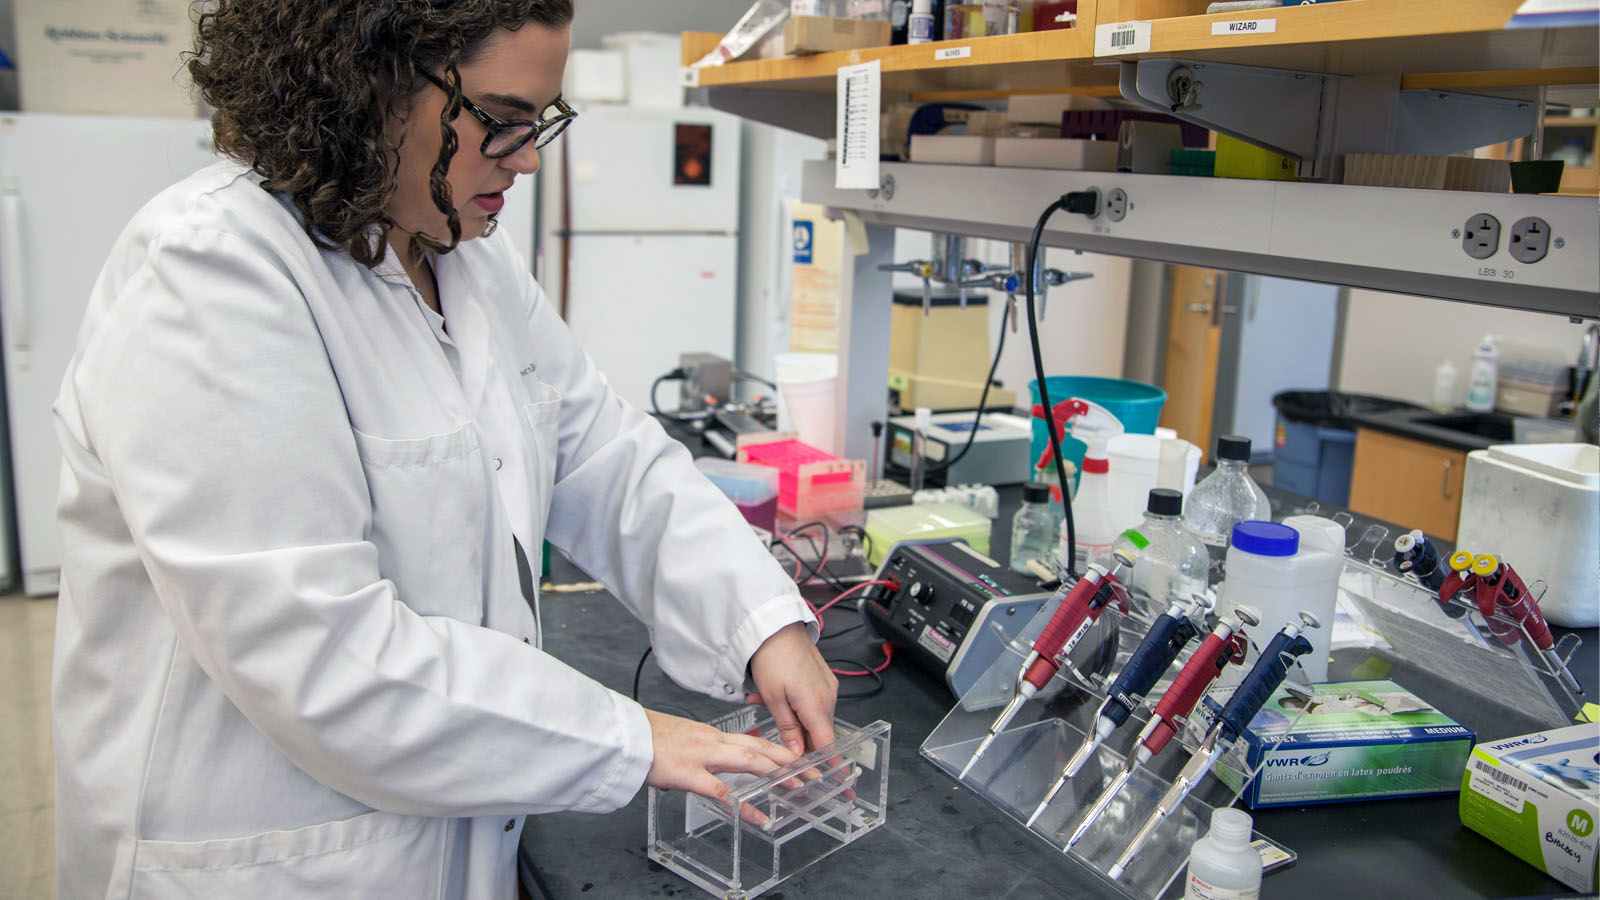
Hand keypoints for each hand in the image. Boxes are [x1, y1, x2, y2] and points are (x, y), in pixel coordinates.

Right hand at [643, 709, 799, 824]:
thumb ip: (702, 752)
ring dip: (775, 774)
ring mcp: (701, 756)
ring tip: (797, 786)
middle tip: (813, 771)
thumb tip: (713, 765)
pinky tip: (757, 816)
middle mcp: (712, 742)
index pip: (753, 740)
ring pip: (747, 762)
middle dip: (788, 760)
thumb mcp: (683, 740)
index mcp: (711, 735)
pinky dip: (742, 805)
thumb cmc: (648, 739)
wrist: (624, 735)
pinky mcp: (687, 773)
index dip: (779, 749)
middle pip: (758, 748)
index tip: (800, 758)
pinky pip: (720, 791)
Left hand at [745, 622, 837, 754]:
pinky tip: (774, 694)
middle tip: (774, 733)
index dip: (833, 767)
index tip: (839, 785)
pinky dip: (795, 705)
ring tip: (764, 701)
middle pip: (819, 734)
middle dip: (797, 739)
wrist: (776, 626)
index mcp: (817, 706)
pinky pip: (812, 702)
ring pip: (813, 717)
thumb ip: (788, 729)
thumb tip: (797, 753)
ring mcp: (827, 687)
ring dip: (792, 719)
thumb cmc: (772, 657)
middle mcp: (828, 697)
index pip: (829, 746)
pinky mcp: (822, 680)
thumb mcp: (773, 698)